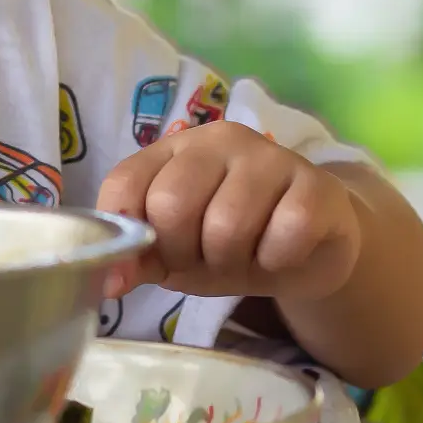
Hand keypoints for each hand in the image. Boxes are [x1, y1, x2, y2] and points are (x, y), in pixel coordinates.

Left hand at [97, 121, 361, 302]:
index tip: (150, 265)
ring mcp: (270, 156)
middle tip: (206, 260)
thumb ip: (139, 259)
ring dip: (232, 262)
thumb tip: (105, 282)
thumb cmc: (231, 243)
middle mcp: (219, 140)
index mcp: (174, 148)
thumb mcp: (177, 254)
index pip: (125, 184)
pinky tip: (281, 253)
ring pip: (227, 224)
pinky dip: (277, 260)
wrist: (311, 246)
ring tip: (244, 257)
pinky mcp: (316, 184)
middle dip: (184, 253)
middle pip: (172, 205)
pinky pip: (285, 233)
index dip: (130, 237)